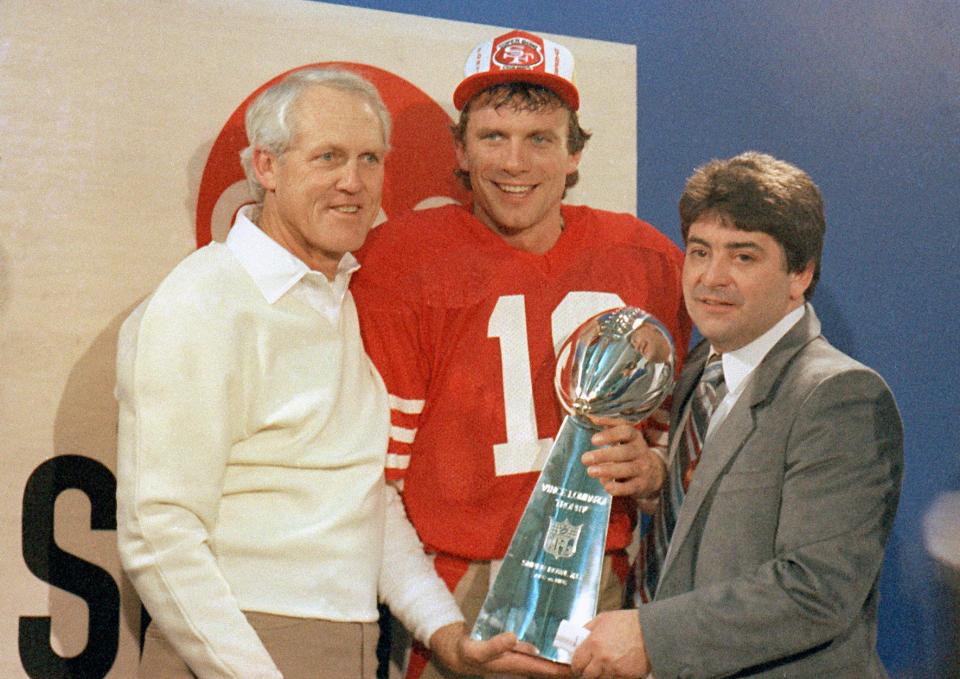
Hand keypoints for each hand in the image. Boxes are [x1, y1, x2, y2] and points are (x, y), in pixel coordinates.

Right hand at [430, 622, 569, 676]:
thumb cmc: (470, 654)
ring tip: (577, 644)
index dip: (563, 669)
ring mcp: (520, 655)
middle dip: (566, 661)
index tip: (580, 664)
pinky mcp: (516, 647)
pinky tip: (555, 636)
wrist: (460, 652)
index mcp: (516, 664)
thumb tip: (514, 637)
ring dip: (559, 653)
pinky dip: (547, 644)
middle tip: (586, 652)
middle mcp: (522, 661)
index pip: (546, 669)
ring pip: (545, 656)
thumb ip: (495, 645)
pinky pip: (536, 647)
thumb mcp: (479, 650)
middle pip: (550, 665)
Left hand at [570, 610, 649, 678]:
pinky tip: (617, 668)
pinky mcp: (625, 676)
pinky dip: (614, 676)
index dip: (576, 665)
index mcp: (593, 643)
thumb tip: (578, 636)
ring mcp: (614, 669)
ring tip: (606, 666)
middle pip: (587, 675)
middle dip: (587, 672)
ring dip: (601, 675)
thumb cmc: (628, 623)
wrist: (651, 631)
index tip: (578, 665)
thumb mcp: (603, 619)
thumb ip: (588, 628)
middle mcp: (602, 658)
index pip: (576, 663)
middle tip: (591, 667)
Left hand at [582, 424, 665, 498]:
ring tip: (590, 471)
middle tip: (585, 458)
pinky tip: (605, 485)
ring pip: (626, 469)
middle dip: (604, 455)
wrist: (655, 473)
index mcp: (635, 437)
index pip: (626, 432)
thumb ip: (610, 426)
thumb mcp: (625, 437)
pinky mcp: (641, 485)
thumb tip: (591, 416)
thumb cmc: (631, 452)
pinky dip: (616, 487)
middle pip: (624, 452)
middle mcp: (640, 452)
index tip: (593, 439)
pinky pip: (629, 487)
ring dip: (607, 470)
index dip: (610, 434)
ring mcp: (642, 469)